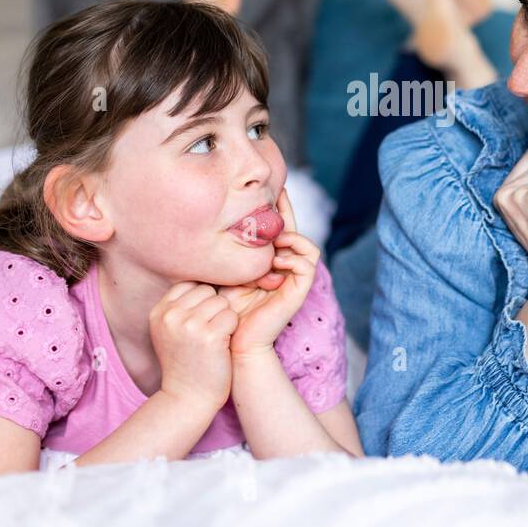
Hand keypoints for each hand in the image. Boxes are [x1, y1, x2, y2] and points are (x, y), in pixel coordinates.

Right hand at [148, 280, 237, 412]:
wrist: (187, 398)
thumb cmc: (185, 362)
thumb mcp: (170, 331)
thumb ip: (179, 305)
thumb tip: (203, 277)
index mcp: (159, 311)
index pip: (189, 284)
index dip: (202, 300)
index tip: (201, 320)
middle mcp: (170, 315)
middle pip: (207, 290)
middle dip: (214, 308)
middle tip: (208, 332)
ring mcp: (189, 325)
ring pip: (222, 302)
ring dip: (224, 318)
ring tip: (214, 339)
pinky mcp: (210, 336)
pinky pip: (231, 316)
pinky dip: (232, 329)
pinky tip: (222, 345)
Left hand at [217, 189, 320, 359]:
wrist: (233, 339)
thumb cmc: (224, 309)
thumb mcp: (225, 272)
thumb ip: (230, 252)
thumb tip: (218, 225)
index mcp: (268, 261)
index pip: (276, 229)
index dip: (276, 208)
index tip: (268, 187)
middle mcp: (284, 267)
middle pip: (293, 230)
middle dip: (286, 208)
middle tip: (278, 189)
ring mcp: (293, 278)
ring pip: (307, 244)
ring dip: (292, 237)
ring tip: (275, 239)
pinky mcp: (300, 290)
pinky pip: (309, 263)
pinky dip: (296, 256)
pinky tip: (278, 259)